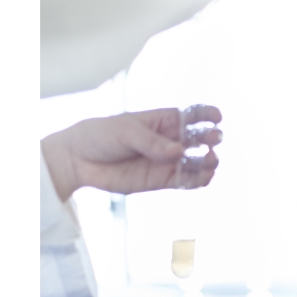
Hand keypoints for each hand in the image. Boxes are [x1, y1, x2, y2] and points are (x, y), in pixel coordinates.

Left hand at [40, 105, 222, 200]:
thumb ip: (152, 143)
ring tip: (210, 162)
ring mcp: (166, 161)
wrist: (79, 160)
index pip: (192, 116)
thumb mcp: (125, 132)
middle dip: (210, 139)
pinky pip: (185, 181)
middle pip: (198, 139)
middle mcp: (168, 140)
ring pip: (195, 162)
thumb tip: (178, 153)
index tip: (217, 118)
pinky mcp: (160, 181)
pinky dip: (197, 180)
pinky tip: (204, 178)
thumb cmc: (101, 136)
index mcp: (163, 120)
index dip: (207, 115)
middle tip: (213, 141)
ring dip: (207, 162)